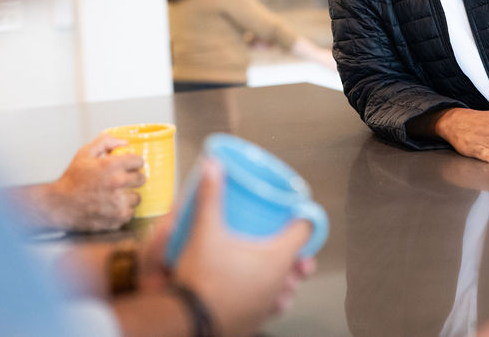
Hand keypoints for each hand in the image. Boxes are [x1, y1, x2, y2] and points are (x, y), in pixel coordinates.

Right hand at [45, 132, 145, 230]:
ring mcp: (118, 203)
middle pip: (141, 179)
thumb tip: (124, 142)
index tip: (128, 166)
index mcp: (111, 165)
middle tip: (122, 181)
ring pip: (137, 197)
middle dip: (133, 178)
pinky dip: (122, 211)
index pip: (139, 161)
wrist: (59, 205)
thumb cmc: (72, 180)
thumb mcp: (84, 153)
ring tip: (115, 195)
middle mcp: (117, 183)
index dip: (133, 163)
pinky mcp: (117, 218)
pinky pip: (129, 213)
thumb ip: (105, 142)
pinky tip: (110, 206)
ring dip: (129, 196)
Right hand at [172, 159, 313, 336]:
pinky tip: (256, 292)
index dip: (302, 219)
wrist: (184, 321)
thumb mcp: (204, 231)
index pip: (304, 232)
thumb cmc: (200, 280)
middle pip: (298, 261)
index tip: (298, 213)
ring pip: (286, 287)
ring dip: (283, 276)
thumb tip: (213, 167)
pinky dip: (267, 296)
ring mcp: (267, 304)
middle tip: (287, 240)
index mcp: (275, 258)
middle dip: (295, 250)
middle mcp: (278, 283)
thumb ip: (210, 197)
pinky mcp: (255, 319)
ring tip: (273, 268)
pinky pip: (269, 306)